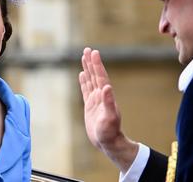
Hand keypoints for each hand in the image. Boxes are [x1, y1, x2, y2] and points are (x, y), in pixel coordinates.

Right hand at [79, 47, 137, 172]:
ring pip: (90, 80)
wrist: (108, 142)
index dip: (97, 64)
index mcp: (105, 96)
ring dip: (87, 68)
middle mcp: (101, 95)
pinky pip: (86, 90)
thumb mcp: (110, 118)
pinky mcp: (90, 106)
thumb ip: (109, 103)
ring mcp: (95, 100)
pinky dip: (84, 81)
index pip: (100, 76)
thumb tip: (107, 87)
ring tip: (84, 57)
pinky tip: (82, 74)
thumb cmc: (110, 132)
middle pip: (95, 75)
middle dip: (91, 62)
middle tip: (88, 49)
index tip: (94, 52)